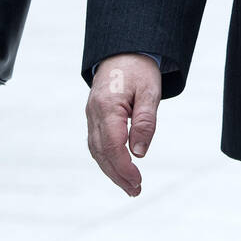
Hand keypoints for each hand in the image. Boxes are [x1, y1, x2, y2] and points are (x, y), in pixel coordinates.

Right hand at [86, 53, 161, 195]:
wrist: (124, 50)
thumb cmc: (139, 70)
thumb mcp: (150, 93)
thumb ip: (145, 122)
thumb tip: (140, 153)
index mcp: (107, 106)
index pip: (112, 145)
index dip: (124, 167)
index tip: (138, 181)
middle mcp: (94, 113)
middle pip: (102, 152)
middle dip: (117, 174)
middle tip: (135, 190)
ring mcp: (91, 115)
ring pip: (97, 150)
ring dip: (111, 170)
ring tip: (129, 186)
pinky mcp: (94, 116)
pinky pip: (97, 142)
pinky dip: (106, 158)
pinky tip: (117, 168)